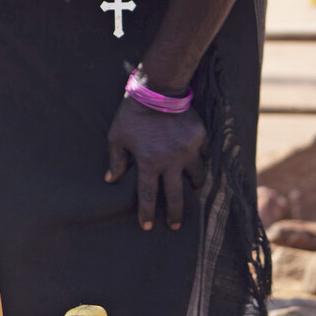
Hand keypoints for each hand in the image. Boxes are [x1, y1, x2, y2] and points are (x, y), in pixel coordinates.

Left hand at [105, 95, 208, 230]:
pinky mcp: (200, 138)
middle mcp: (171, 161)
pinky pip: (205, 156)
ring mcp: (188, 150)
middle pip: (176, 196)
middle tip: (175, 226)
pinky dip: (202, 161)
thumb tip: (110, 179)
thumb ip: (116, 159)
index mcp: (148, 163)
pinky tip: (199, 164)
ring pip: (197, 177)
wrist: (158, 89)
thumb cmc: (132, 114)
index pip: (148, 196)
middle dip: (175, 215)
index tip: (148, 226)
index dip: (147, 214)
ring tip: (191, 191)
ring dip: (193, 186)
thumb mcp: (117, 136)